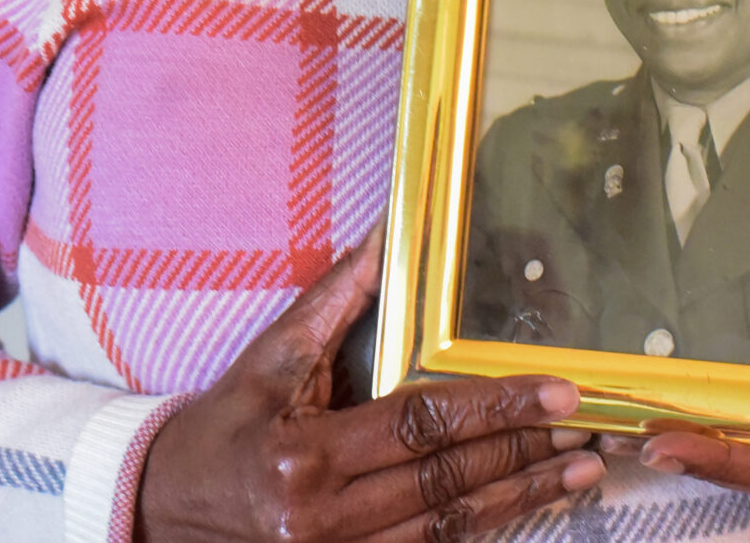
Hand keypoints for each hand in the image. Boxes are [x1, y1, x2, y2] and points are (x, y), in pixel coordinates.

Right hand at [137, 229, 603, 542]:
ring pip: (451, 528)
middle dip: (526, 452)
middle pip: (448, 481)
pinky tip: (527, 506)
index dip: (495, 408)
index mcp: (306, 455)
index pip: (422, 425)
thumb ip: (334, 300)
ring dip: (523, 498)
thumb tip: (387, 236)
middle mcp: (325, 517)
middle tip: (587, 428)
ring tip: (581, 472)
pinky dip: (483, 529)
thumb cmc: (219, 427)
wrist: (163, 512)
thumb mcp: (268, 358)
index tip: (554, 393)